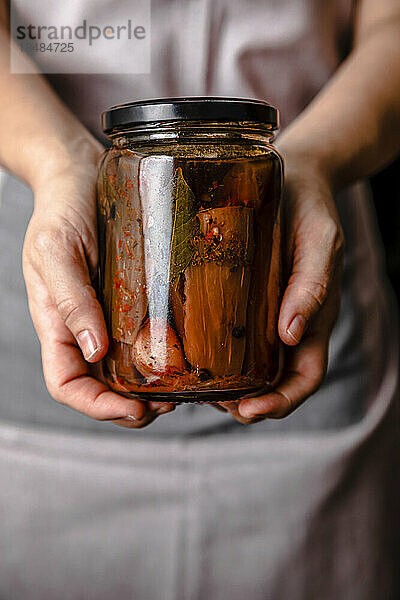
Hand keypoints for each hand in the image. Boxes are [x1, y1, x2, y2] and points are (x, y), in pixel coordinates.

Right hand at [22, 140, 174, 428]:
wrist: (82, 174)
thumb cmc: (61, 209)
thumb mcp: (56, 250)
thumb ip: (70, 299)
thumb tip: (94, 350)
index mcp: (58, 324)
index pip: (67, 384)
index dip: (96, 407)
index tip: (133, 410)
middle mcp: (85, 327)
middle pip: (101, 387)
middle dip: (132, 407)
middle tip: (171, 403)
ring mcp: (110, 315)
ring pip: (126, 370)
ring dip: (152, 388)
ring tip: (184, 387)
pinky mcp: (134, 298)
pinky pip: (146, 337)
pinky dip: (164, 354)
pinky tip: (188, 352)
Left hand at [218, 150, 344, 423]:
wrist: (292, 178)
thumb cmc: (309, 210)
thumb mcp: (320, 241)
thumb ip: (313, 284)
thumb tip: (292, 334)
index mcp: (312, 321)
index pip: (303, 377)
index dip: (281, 401)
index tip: (250, 409)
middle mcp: (284, 326)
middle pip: (270, 382)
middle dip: (245, 403)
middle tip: (212, 403)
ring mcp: (259, 314)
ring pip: (244, 366)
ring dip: (224, 386)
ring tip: (192, 387)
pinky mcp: (236, 298)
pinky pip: (224, 334)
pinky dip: (208, 353)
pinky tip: (183, 351)